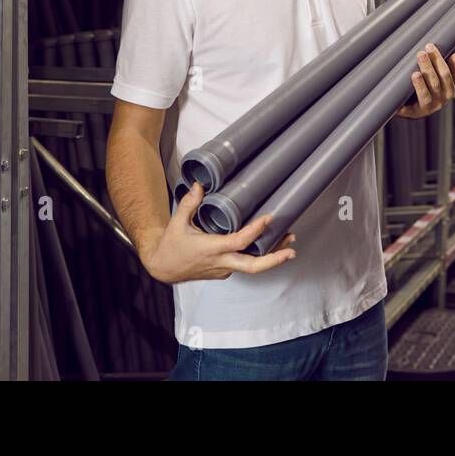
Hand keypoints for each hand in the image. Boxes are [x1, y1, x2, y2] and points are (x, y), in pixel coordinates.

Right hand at [139, 182, 295, 283]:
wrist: (162, 267)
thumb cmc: (170, 245)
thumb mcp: (178, 222)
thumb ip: (190, 203)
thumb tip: (200, 184)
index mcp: (211, 248)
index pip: (239, 242)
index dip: (255, 231)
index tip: (269, 218)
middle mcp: (220, 262)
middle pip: (253, 266)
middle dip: (274, 258)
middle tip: (291, 249)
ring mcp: (223, 269)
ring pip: (252, 266)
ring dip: (272, 256)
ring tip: (289, 242)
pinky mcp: (223, 271)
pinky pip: (244, 264)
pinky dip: (258, 255)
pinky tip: (269, 244)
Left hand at [396, 44, 454, 118]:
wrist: (413, 108)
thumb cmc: (429, 88)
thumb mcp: (440, 78)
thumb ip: (449, 67)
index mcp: (449, 90)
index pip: (447, 74)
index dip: (439, 60)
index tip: (430, 47)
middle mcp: (441, 100)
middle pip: (435, 82)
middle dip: (428, 67)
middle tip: (421, 53)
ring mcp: (427, 108)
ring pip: (425, 96)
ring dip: (420, 85)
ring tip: (415, 74)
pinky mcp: (413, 114)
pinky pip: (410, 109)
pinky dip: (405, 105)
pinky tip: (400, 99)